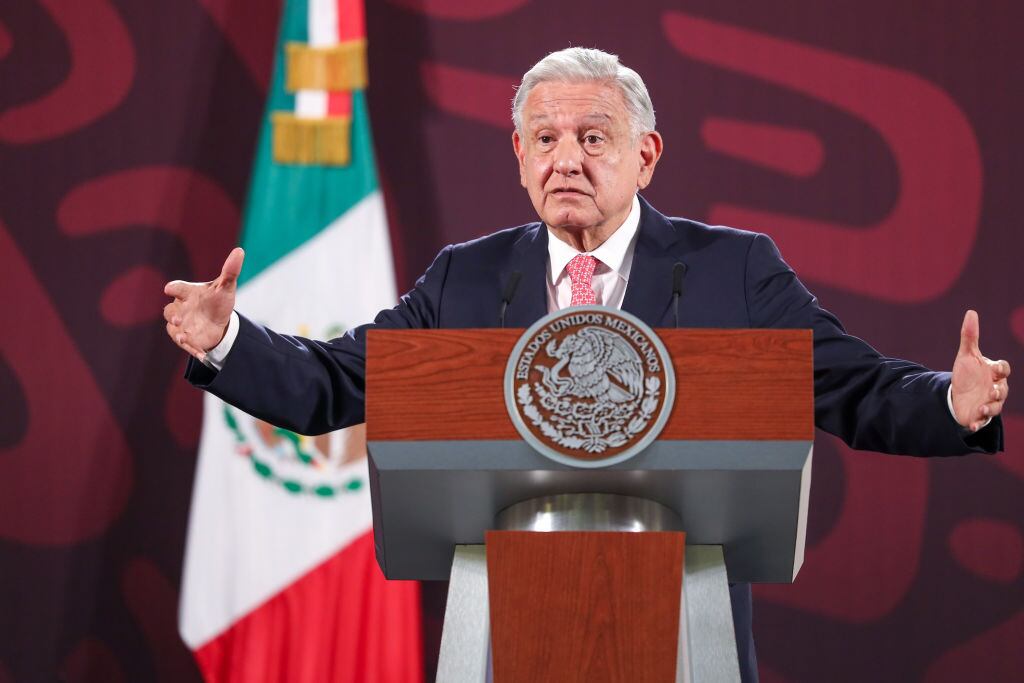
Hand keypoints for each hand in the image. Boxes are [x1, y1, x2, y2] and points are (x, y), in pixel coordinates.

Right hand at [163, 248, 243, 360]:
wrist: (219, 321)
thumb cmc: (218, 300)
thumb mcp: (226, 286)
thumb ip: (230, 270)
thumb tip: (240, 251)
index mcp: (188, 292)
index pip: (178, 288)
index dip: (174, 288)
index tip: (170, 289)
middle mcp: (180, 307)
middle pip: (170, 310)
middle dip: (174, 315)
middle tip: (180, 318)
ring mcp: (181, 324)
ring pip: (174, 328)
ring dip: (178, 333)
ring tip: (185, 338)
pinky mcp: (184, 338)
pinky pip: (185, 344)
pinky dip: (192, 349)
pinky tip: (202, 355)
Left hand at [951, 310, 1010, 431]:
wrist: (959, 394)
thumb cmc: (967, 373)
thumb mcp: (966, 355)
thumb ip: (969, 336)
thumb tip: (971, 312)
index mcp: (993, 372)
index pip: (1003, 369)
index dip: (1001, 369)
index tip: (995, 369)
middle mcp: (995, 388)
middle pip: (1002, 390)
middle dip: (998, 392)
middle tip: (991, 392)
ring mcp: (989, 403)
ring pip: (995, 407)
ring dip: (989, 408)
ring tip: (980, 408)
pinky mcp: (980, 415)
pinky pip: (982, 421)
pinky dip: (978, 423)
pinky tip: (971, 425)